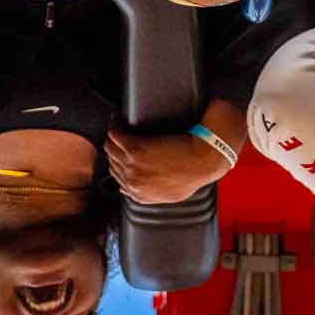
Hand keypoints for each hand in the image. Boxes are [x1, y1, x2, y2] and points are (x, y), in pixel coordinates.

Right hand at [107, 130, 230, 205]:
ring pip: (110, 147)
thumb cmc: (192, 174)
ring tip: (117, 126)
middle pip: (113, 161)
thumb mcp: (170, 194)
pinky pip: (115, 135)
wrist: (203, 161)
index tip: (120, 152)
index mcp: (139, 193)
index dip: (118, 162)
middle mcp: (132, 181)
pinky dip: (115, 126)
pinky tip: (118, 120)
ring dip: (112, 136)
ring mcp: (132, 165)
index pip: (118, 177)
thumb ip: (147, 194)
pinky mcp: (135, 148)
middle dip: (114, 148)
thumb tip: (126, 190)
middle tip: (119, 136)